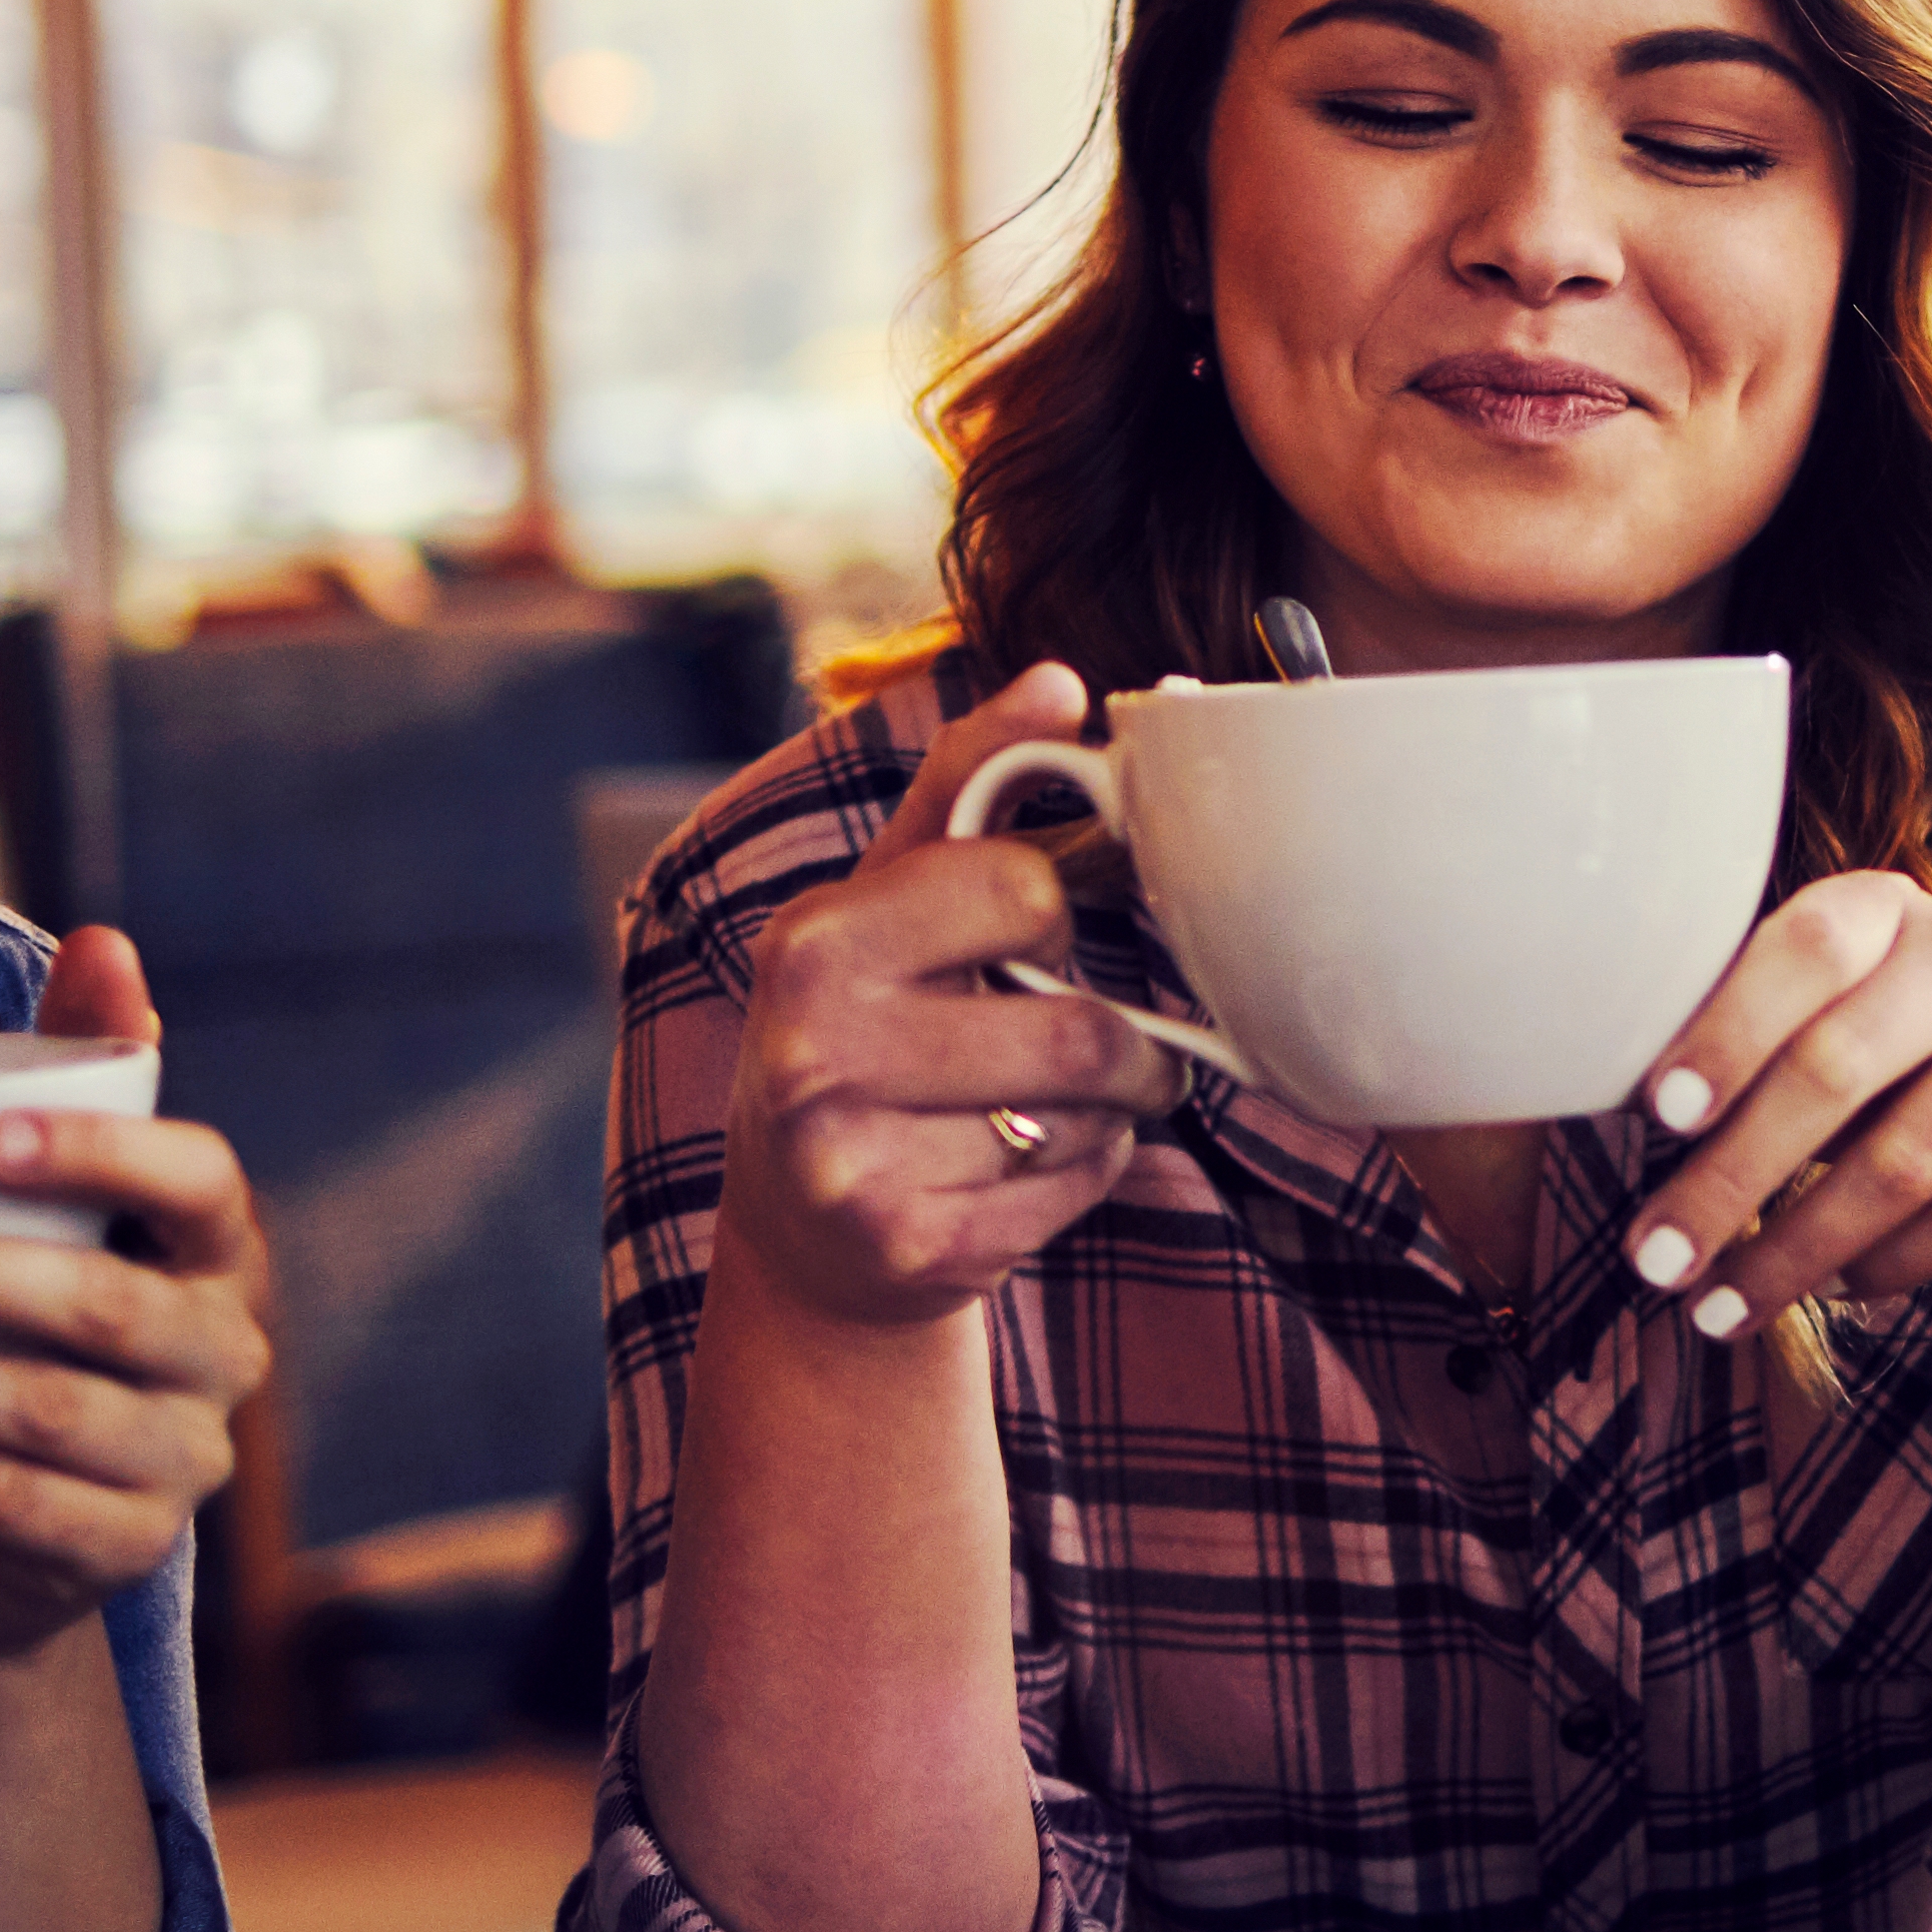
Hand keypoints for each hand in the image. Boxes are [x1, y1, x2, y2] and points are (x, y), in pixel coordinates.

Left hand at [0, 926, 276, 1665]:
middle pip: (107, 1311)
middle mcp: (229, 1355)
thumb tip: (104, 938)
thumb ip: (83, 1073)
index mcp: (223, 1253)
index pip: (205, 1184)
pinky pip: (3, 1505)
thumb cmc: (37, 1319)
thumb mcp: (59, 1205)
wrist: (26, 1531)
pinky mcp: (122, 1551)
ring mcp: (185, 1461)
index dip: (108, 1157)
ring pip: (43, 1415)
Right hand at [716, 665, 1190, 1335]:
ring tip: (1060, 1104)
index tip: (1042, 932)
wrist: (808, 1230)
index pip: (1023, 891)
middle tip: (1113, 1043)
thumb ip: (970, 781)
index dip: (1056, 911)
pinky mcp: (910, 1251)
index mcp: (815, 943)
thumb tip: (1056, 679)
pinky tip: (1024, 1168)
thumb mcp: (893, 895)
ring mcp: (854, 1165)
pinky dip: (1087, 1174)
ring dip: (1110, 1110)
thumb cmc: (869, 1026)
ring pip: (1088, 1117)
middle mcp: (814, 1054)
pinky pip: (1076, 1190)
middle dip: (1123, 1040)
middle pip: (1078, 1029)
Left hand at [1625, 872, 1931, 1336]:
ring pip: (1903, 1162)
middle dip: (1731, 1178)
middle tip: (1653, 1257)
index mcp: (1888, 909)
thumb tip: (1602, 1094)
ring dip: (1794, 1250)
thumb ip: (1741, 1049)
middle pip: (1838, 1067)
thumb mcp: (1822, 1037)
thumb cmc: (1891, 1083)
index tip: (1658, 1116)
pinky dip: (1889, 1266)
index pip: (1806, 948)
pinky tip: (1835, 1292)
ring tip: (1716, 1308)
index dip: (1728, 1028)